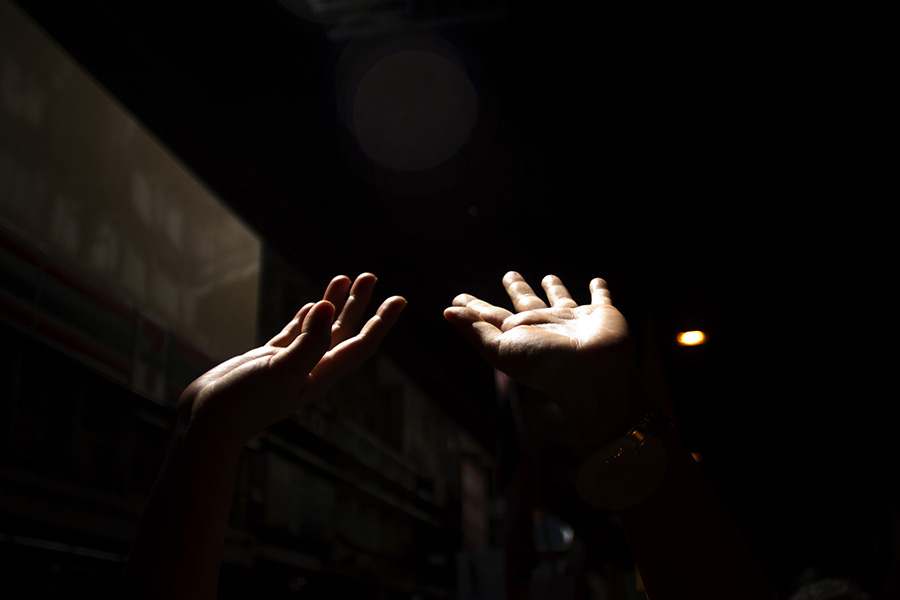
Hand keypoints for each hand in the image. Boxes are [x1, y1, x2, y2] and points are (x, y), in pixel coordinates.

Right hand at [178, 273, 405, 448]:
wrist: (207, 423)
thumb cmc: (244, 402)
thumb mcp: (280, 370)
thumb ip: (307, 341)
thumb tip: (327, 307)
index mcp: (321, 374)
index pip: (360, 345)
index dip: (382, 322)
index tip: (400, 299)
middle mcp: (310, 369)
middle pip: (344, 332)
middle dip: (359, 304)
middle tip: (370, 276)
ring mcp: (289, 365)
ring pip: (319, 329)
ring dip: (334, 304)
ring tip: (345, 278)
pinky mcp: (267, 361)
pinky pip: (295, 334)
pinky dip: (306, 318)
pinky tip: (311, 305)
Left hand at [444, 271, 646, 443]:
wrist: (593, 374)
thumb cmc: (544, 363)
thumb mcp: (501, 348)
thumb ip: (475, 330)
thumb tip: (447, 312)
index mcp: (519, 334)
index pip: (491, 317)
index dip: (474, 308)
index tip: (458, 298)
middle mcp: (545, 327)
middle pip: (526, 304)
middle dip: (517, 290)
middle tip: (509, 275)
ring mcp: (574, 322)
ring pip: (561, 301)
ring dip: (555, 289)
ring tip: (548, 276)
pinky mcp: (601, 316)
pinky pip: (600, 299)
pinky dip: (600, 290)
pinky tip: (598, 281)